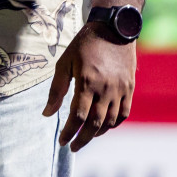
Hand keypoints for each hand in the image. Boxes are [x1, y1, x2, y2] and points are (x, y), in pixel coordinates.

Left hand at [44, 21, 135, 151]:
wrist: (113, 29)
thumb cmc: (83, 45)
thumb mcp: (64, 63)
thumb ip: (56, 90)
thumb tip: (47, 114)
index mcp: (87, 82)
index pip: (78, 116)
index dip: (69, 132)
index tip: (61, 141)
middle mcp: (106, 89)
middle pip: (95, 124)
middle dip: (82, 139)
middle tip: (72, 147)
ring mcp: (120, 90)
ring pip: (110, 121)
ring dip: (97, 134)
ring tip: (85, 138)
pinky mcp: (129, 88)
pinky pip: (123, 114)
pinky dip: (113, 124)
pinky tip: (103, 127)